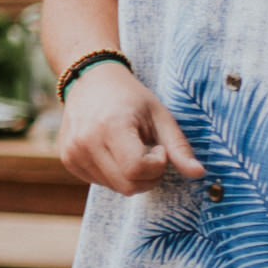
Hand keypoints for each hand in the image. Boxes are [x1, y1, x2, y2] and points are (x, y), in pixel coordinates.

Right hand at [56, 62, 203, 194]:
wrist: (89, 79)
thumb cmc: (129, 96)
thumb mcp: (159, 115)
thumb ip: (179, 147)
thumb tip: (199, 173)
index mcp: (110, 126)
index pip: (136, 170)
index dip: (156, 166)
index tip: (158, 147)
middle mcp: (85, 142)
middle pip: (127, 186)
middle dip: (148, 177)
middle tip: (150, 153)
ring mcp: (72, 152)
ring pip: (114, 188)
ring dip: (130, 176)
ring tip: (130, 149)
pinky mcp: (67, 160)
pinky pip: (99, 182)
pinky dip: (114, 174)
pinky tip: (113, 152)